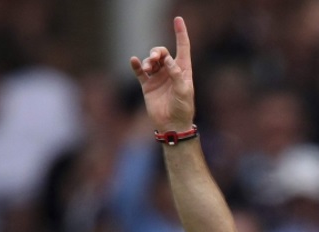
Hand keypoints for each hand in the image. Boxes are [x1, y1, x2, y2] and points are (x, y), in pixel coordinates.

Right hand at [129, 16, 194, 131]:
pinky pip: (139, 71)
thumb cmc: (183, 108)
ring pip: (150, 60)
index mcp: (183, 70)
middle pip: (162, 53)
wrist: (172, 125)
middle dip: (157, 52)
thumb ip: (176, 74)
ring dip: (148, 61)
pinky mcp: (147, 85)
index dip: (180, 33)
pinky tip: (134, 61)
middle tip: (155, 59)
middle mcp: (170, 71)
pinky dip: (136, 65)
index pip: (183, 47)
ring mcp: (158, 77)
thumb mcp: (184, 91)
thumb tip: (168, 60)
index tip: (178, 19)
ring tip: (148, 67)